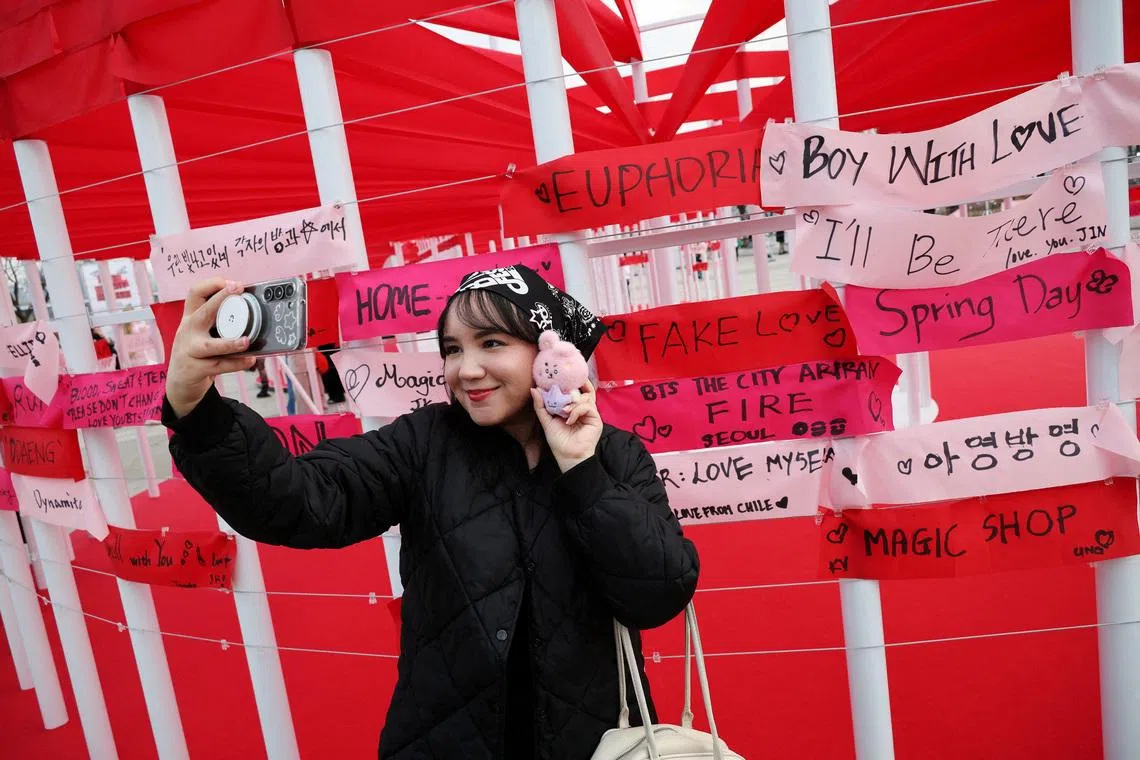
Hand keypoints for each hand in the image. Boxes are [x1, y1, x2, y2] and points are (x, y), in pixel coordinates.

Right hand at [166, 279, 256, 416]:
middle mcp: (188, 331)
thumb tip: (251, 307)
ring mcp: (190, 350)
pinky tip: (250, 360)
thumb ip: (218, 320)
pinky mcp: (196, 369)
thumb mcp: (201, 331)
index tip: (232, 283)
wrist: (180, 380)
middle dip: (219, 299)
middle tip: (237, 289)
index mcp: (191, 317)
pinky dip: (236, 364)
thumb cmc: (198, 350)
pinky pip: (219, 366)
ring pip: (210, 346)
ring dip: (229, 343)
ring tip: (246, 341)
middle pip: (203, 313)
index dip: (212, 284)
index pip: (195, 293)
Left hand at [532, 380, 602, 472]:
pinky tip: (569, 419)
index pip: (575, 390)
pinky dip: (577, 410)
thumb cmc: (559, 441)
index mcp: (573, 408)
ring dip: (573, 402)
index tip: (561, 375)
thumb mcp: (547, 421)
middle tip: (564, 385)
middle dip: (574, 386)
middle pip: (584, 390)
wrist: (568, 457)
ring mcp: (590, 413)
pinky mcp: (595, 419)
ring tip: (564, 410)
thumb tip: (534, 389)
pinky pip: (588, 406)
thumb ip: (541, 405)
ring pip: (585, 397)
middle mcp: (583, 409)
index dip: (571, 382)